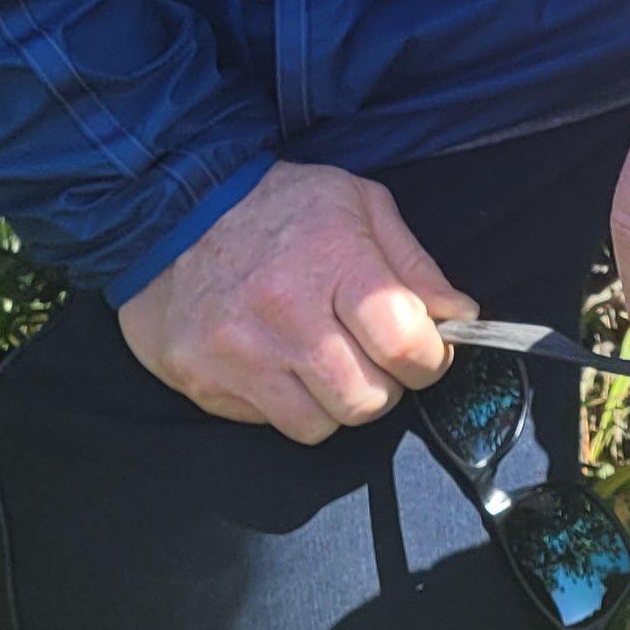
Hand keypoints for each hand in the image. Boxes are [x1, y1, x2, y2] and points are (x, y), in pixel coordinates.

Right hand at [116, 160, 477, 440]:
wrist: (170, 211)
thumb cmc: (277, 206)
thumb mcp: (357, 205)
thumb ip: (413, 265)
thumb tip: (459, 316)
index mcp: (331, 258)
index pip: (405, 343)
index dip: (430, 358)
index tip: (425, 351)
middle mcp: (284, 312)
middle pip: (368, 399)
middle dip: (385, 385)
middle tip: (372, 357)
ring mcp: (239, 353)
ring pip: (323, 424)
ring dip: (337, 401)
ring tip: (325, 360)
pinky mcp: (205, 382)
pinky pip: (273, 425)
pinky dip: (291, 405)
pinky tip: (282, 365)